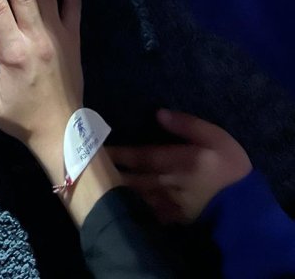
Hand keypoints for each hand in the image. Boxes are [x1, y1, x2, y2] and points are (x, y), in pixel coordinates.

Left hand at [110, 110, 252, 223]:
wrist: (244, 206)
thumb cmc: (229, 166)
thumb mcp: (215, 137)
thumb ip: (186, 124)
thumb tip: (158, 113)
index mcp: (175, 161)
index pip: (139, 156)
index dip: (117, 152)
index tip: (96, 146)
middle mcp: (166, 183)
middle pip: (132, 178)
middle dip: (109, 171)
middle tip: (87, 165)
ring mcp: (168, 204)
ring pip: (136, 196)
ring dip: (116, 189)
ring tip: (96, 182)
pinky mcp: (174, 218)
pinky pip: (147, 214)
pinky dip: (132, 208)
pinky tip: (119, 205)